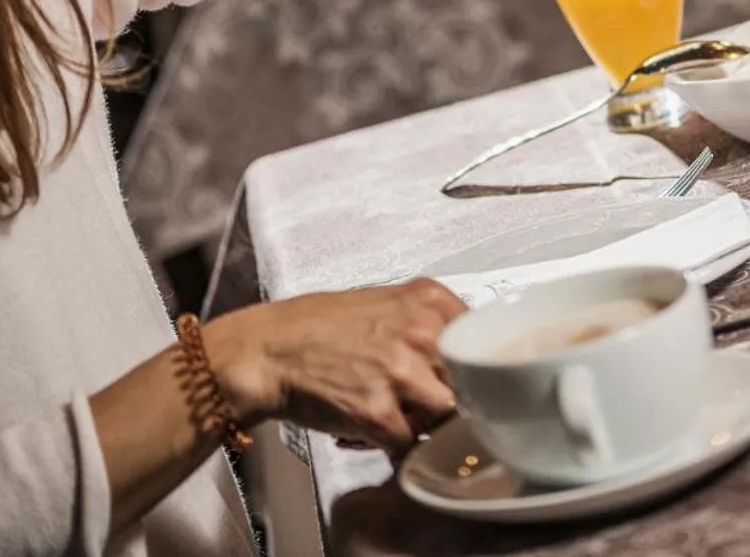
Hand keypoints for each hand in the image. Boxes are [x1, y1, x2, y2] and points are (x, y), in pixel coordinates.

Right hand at [204, 279, 465, 451]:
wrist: (268, 350)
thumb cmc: (321, 328)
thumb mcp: (387, 305)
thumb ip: (430, 325)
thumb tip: (467, 358)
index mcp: (430, 300)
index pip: (481, 343)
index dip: (473, 368)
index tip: (465, 381)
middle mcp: (423, 332)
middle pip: (470, 382)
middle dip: (453, 399)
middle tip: (426, 404)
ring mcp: (402, 373)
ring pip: (446, 417)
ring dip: (427, 427)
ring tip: (400, 419)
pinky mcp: (378, 413)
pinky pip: (410, 445)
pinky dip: (396, 448)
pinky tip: (375, 433)